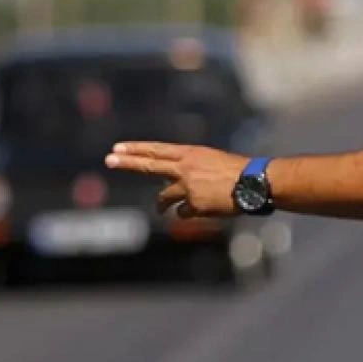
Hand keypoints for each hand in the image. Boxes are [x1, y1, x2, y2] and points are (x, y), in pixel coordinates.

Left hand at [105, 142, 247, 217]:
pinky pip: (184, 212)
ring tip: (160, 210)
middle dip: (128, 163)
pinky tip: (203, 211)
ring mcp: (188, 186)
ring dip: (161, 205)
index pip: (157, 150)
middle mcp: (185, 168)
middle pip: (150, 165)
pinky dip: (189, 213)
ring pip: (165, 197)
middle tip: (109, 159)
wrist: (254, 183)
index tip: (118, 147)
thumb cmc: (238, 172)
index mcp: (191, 154)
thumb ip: (191, 169)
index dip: (137, 149)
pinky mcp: (194, 204)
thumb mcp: (212, 161)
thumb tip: (176, 184)